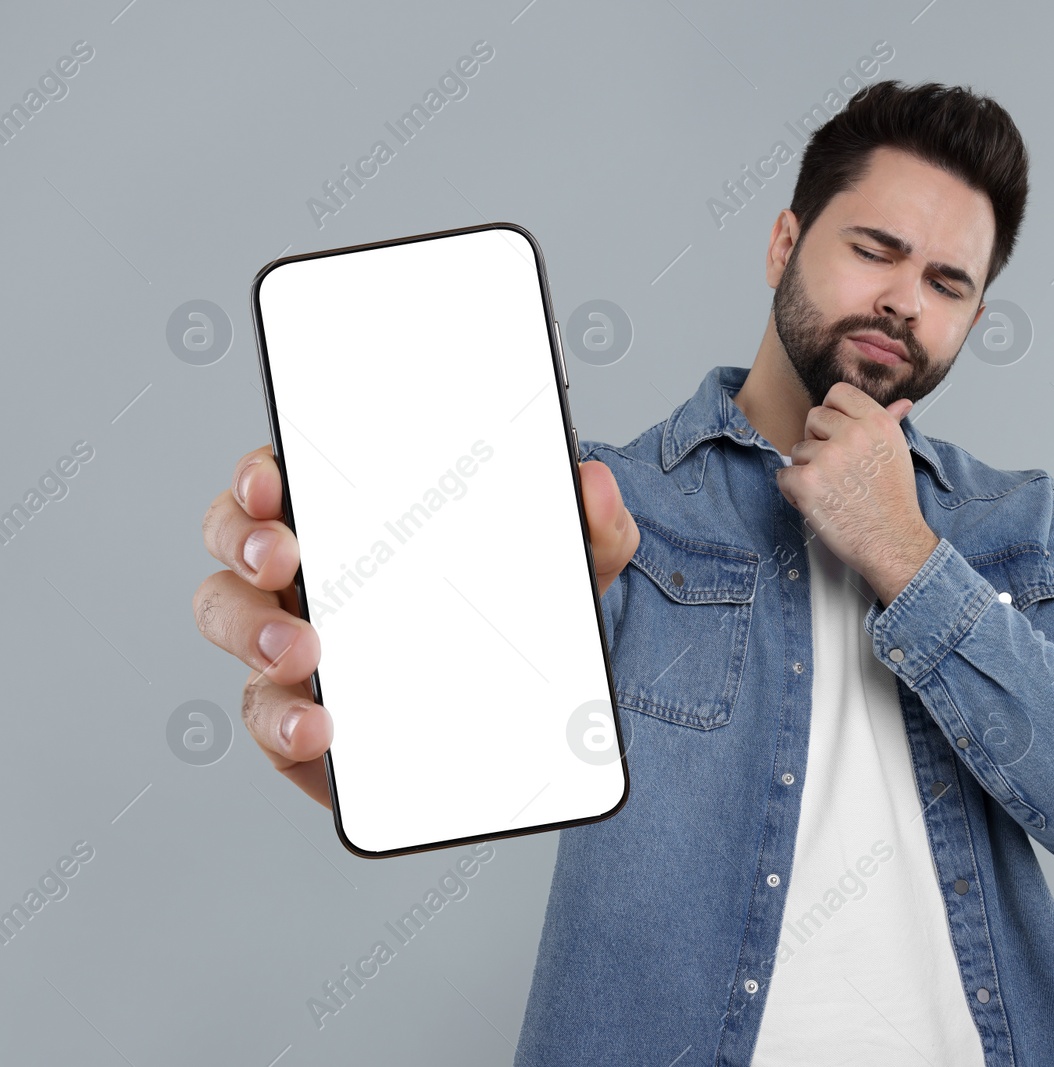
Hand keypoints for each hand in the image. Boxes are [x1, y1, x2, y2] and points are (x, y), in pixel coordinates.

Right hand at [193, 446, 636, 809]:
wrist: (532, 702)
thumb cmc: (518, 603)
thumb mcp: (570, 559)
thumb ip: (591, 520)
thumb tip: (596, 483)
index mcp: (354, 515)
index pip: (281, 477)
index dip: (260, 474)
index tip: (272, 482)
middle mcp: (310, 575)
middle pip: (236, 547)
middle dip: (246, 549)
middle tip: (284, 563)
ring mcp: (296, 648)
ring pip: (237, 630)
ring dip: (255, 637)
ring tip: (302, 656)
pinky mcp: (305, 721)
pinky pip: (270, 722)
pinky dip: (283, 726)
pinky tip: (318, 731)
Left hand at [774, 382, 938, 604]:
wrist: (892, 542)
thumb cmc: (894, 502)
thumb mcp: (898, 453)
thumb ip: (891, 423)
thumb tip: (901, 403)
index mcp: (876, 422)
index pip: (838, 393)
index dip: (833, 413)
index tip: (837, 433)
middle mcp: (853, 434)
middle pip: (813, 418)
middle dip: (818, 442)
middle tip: (836, 470)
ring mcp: (828, 458)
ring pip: (797, 450)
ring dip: (807, 470)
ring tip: (832, 491)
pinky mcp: (807, 483)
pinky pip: (783, 476)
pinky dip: (794, 492)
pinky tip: (818, 503)